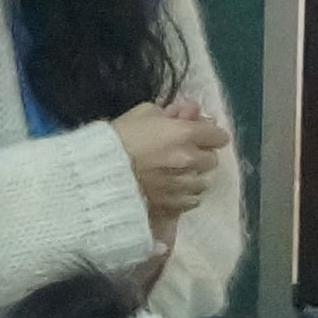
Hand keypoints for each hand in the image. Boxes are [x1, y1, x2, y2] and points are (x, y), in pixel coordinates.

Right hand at [111, 101, 232, 227]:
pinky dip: (186, 195)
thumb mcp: (143, 113)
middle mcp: (191, 160)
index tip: (200, 135)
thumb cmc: (119, 138)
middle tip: (185, 154)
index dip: (210, 134)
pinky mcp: (174, 205)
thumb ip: (172, 112)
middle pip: (212, 160)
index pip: (219, 135)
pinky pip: (192, 200)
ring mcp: (184, 185)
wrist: (98, 175)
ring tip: (177, 175)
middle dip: (202, 155)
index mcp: (186, 134)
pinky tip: (172, 190)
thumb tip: (190, 112)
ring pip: (204, 182)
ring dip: (194, 176)